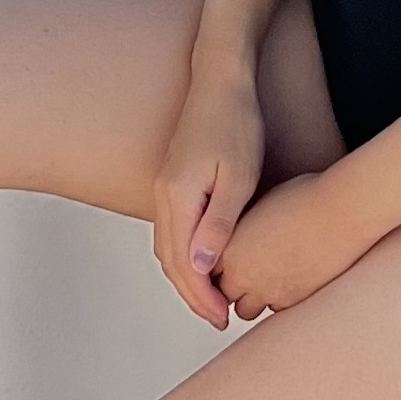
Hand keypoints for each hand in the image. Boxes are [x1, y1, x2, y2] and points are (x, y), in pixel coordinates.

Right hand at [153, 66, 264, 328]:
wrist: (222, 79)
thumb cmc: (236, 123)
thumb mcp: (236, 177)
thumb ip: (218, 224)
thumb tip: (201, 269)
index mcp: (177, 198)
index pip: (183, 264)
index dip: (202, 297)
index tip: (224, 319)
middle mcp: (164, 195)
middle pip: (169, 261)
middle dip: (192, 295)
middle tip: (220, 319)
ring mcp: (164, 187)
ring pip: (167, 248)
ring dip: (186, 278)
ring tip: (212, 300)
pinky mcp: (172, 180)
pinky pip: (171, 231)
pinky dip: (183, 256)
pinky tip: (204, 262)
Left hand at [209, 169, 367, 324]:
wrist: (340, 211)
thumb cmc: (305, 198)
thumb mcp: (258, 206)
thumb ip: (239, 231)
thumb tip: (237, 240)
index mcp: (228, 247)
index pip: (206, 270)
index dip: (215, 266)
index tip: (224, 261)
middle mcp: (243, 273)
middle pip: (222, 295)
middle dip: (230, 286)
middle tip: (243, 273)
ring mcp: (267, 291)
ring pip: (246, 309)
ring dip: (251, 298)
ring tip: (266, 279)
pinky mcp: (292, 301)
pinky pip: (274, 311)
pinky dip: (276, 300)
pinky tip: (288, 281)